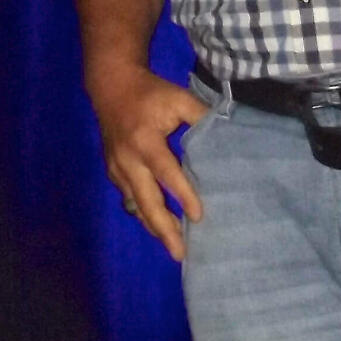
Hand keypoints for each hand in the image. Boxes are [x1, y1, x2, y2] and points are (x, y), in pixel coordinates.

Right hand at [90, 64, 208, 259]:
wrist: (111, 87)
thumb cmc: (150, 93)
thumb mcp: (178, 98)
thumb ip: (202, 117)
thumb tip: (228, 134)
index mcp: (145, 140)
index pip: (166, 172)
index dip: (182, 194)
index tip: (198, 217)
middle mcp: (128, 160)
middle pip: (146, 200)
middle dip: (163, 228)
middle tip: (180, 253)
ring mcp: (117, 168)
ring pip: (136, 205)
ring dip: (154, 227)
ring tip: (173, 248)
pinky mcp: (112, 172)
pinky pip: (130, 199)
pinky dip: (144, 214)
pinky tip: (159, 225)